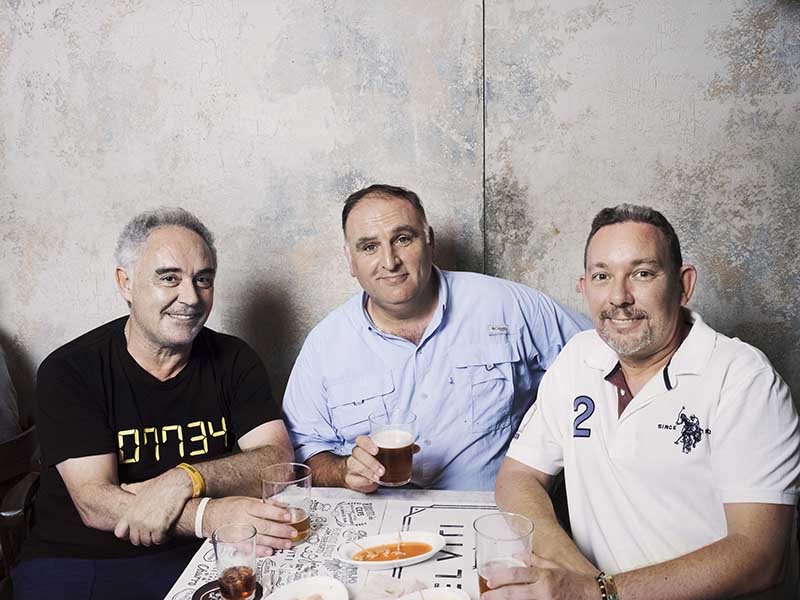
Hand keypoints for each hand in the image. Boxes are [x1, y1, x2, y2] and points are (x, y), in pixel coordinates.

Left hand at [114, 468, 193, 545]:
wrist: (177, 484)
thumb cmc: (161, 485)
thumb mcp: (142, 486)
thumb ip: (131, 489)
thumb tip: (123, 486)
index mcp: (131, 512)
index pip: (120, 532)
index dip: (128, 533)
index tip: (137, 531)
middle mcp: (137, 521)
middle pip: (136, 540)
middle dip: (144, 537)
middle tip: (152, 531)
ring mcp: (148, 525)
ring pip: (147, 542)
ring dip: (154, 538)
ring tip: (160, 530)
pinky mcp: (161, 527)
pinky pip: (159, 540)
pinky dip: (164, 537)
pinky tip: (167, 529)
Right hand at [203, 496, 295, 555]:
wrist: (209, 516)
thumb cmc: (229, 506)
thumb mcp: (247, 499)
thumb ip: (265, 504)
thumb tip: (282, 506)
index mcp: (246, 506)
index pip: (264, 510)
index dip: (278, 514)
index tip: (289, 516)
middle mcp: (242, 519)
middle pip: (265, 526)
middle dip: (281, 531)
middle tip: (292, 533)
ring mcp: (238, 532)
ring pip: (260, 539)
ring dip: (275, 542)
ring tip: (287, 544)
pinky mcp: (234, 543)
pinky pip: (249, 548)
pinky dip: (260, 551)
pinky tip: (270, 551)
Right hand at [343, 435, 421, 492]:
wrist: (358, 473)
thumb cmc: (373, 460)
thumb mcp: (387, 453)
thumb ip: (401, 448)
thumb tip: (415, 447)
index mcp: (365, 445)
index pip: (361, 440)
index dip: (367, 444)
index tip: (376, 450)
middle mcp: (357, 453)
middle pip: (358, 453)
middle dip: (371, 462)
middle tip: (382, 469)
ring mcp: (353, 465)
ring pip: (355, 465)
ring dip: (368, 472)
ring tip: (379, 476)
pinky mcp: (352, 477)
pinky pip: (354, 478)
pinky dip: (363, 480)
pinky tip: (371, 481)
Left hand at [482, 554, 597, 599]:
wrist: (592, 596)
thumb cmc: (574, 581)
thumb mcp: (553, 565)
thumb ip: (534, 559)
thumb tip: (517, 556)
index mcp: (544, 576)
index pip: (517, 575)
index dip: (501, 578)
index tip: (490, 580)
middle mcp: (544, 591)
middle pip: (514, 593)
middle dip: (497, 595)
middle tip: (486, 595)